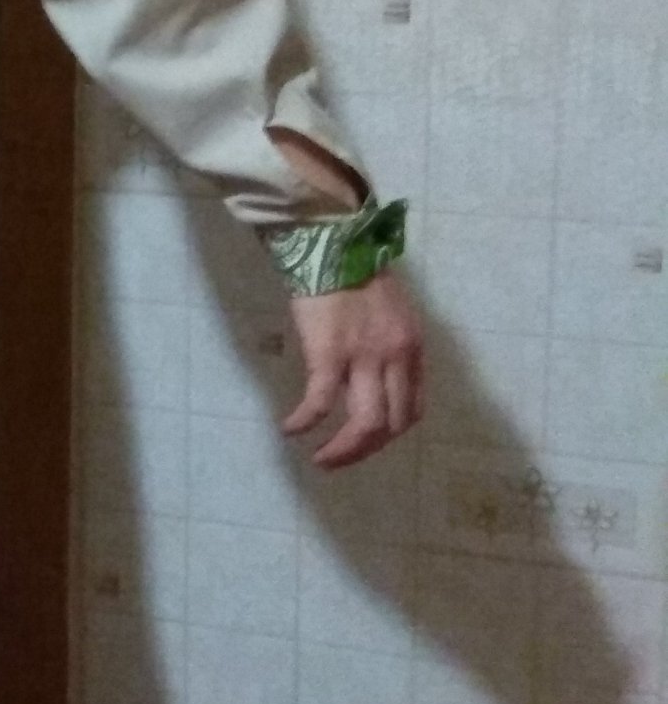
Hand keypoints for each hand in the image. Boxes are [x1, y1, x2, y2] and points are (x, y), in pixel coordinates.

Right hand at [283, 269, 423, 469]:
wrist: (332, 243)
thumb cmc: (356, 272)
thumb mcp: (389, 312)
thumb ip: (387, 345)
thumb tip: (369, 373)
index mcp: (411, 348)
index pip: (413, 409)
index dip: (391, 433)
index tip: (367, 439)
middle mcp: (396, 358)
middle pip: (391, 426)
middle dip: (365, 451)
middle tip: (339, 460)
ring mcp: (365, 358)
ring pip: (365, 425)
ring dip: (343, 451)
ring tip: (320, 460)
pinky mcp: (329, 354)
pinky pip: (320, 403)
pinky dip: (304, 422)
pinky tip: (290, 428)